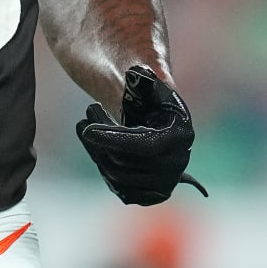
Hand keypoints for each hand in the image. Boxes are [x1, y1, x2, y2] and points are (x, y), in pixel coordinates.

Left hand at [76, 65, 208, 204]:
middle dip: (99, 139)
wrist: (153, 115)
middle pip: (125, 162)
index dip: (113, 138)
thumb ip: (142, 77)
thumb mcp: (145, 80)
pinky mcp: (150, 194)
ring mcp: (165, 182)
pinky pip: (118, 189)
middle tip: (87, 114)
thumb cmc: (147, 93)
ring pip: (117, 177)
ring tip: (85, 126)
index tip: (86, 129)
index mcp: (181, 134)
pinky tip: (95, 146)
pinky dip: (103, 166)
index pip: (144, 145)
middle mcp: (178, 163)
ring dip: (96, 152)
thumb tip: (136, 73)